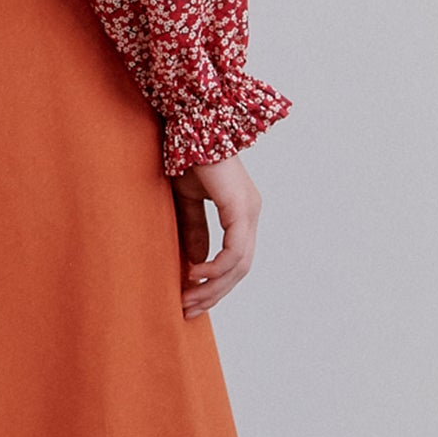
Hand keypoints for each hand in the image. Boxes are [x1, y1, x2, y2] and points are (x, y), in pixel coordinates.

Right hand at [169, 153, 259, 316]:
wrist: (190, 127)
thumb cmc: (187, 158)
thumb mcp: (187, 202)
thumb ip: (194, 230)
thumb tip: (195, 261)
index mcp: (241, 212)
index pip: (235, 259)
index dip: (215, 283)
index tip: (191, 300)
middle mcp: (250, 213)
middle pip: (240, 269)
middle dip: (214, 293)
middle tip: (188, 309)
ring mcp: (249, 211)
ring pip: (239, 265)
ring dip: (214, 286)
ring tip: (188, 298)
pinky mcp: (240, 208)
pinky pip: (234, 250)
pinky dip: (215, 267)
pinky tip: (195, 273)